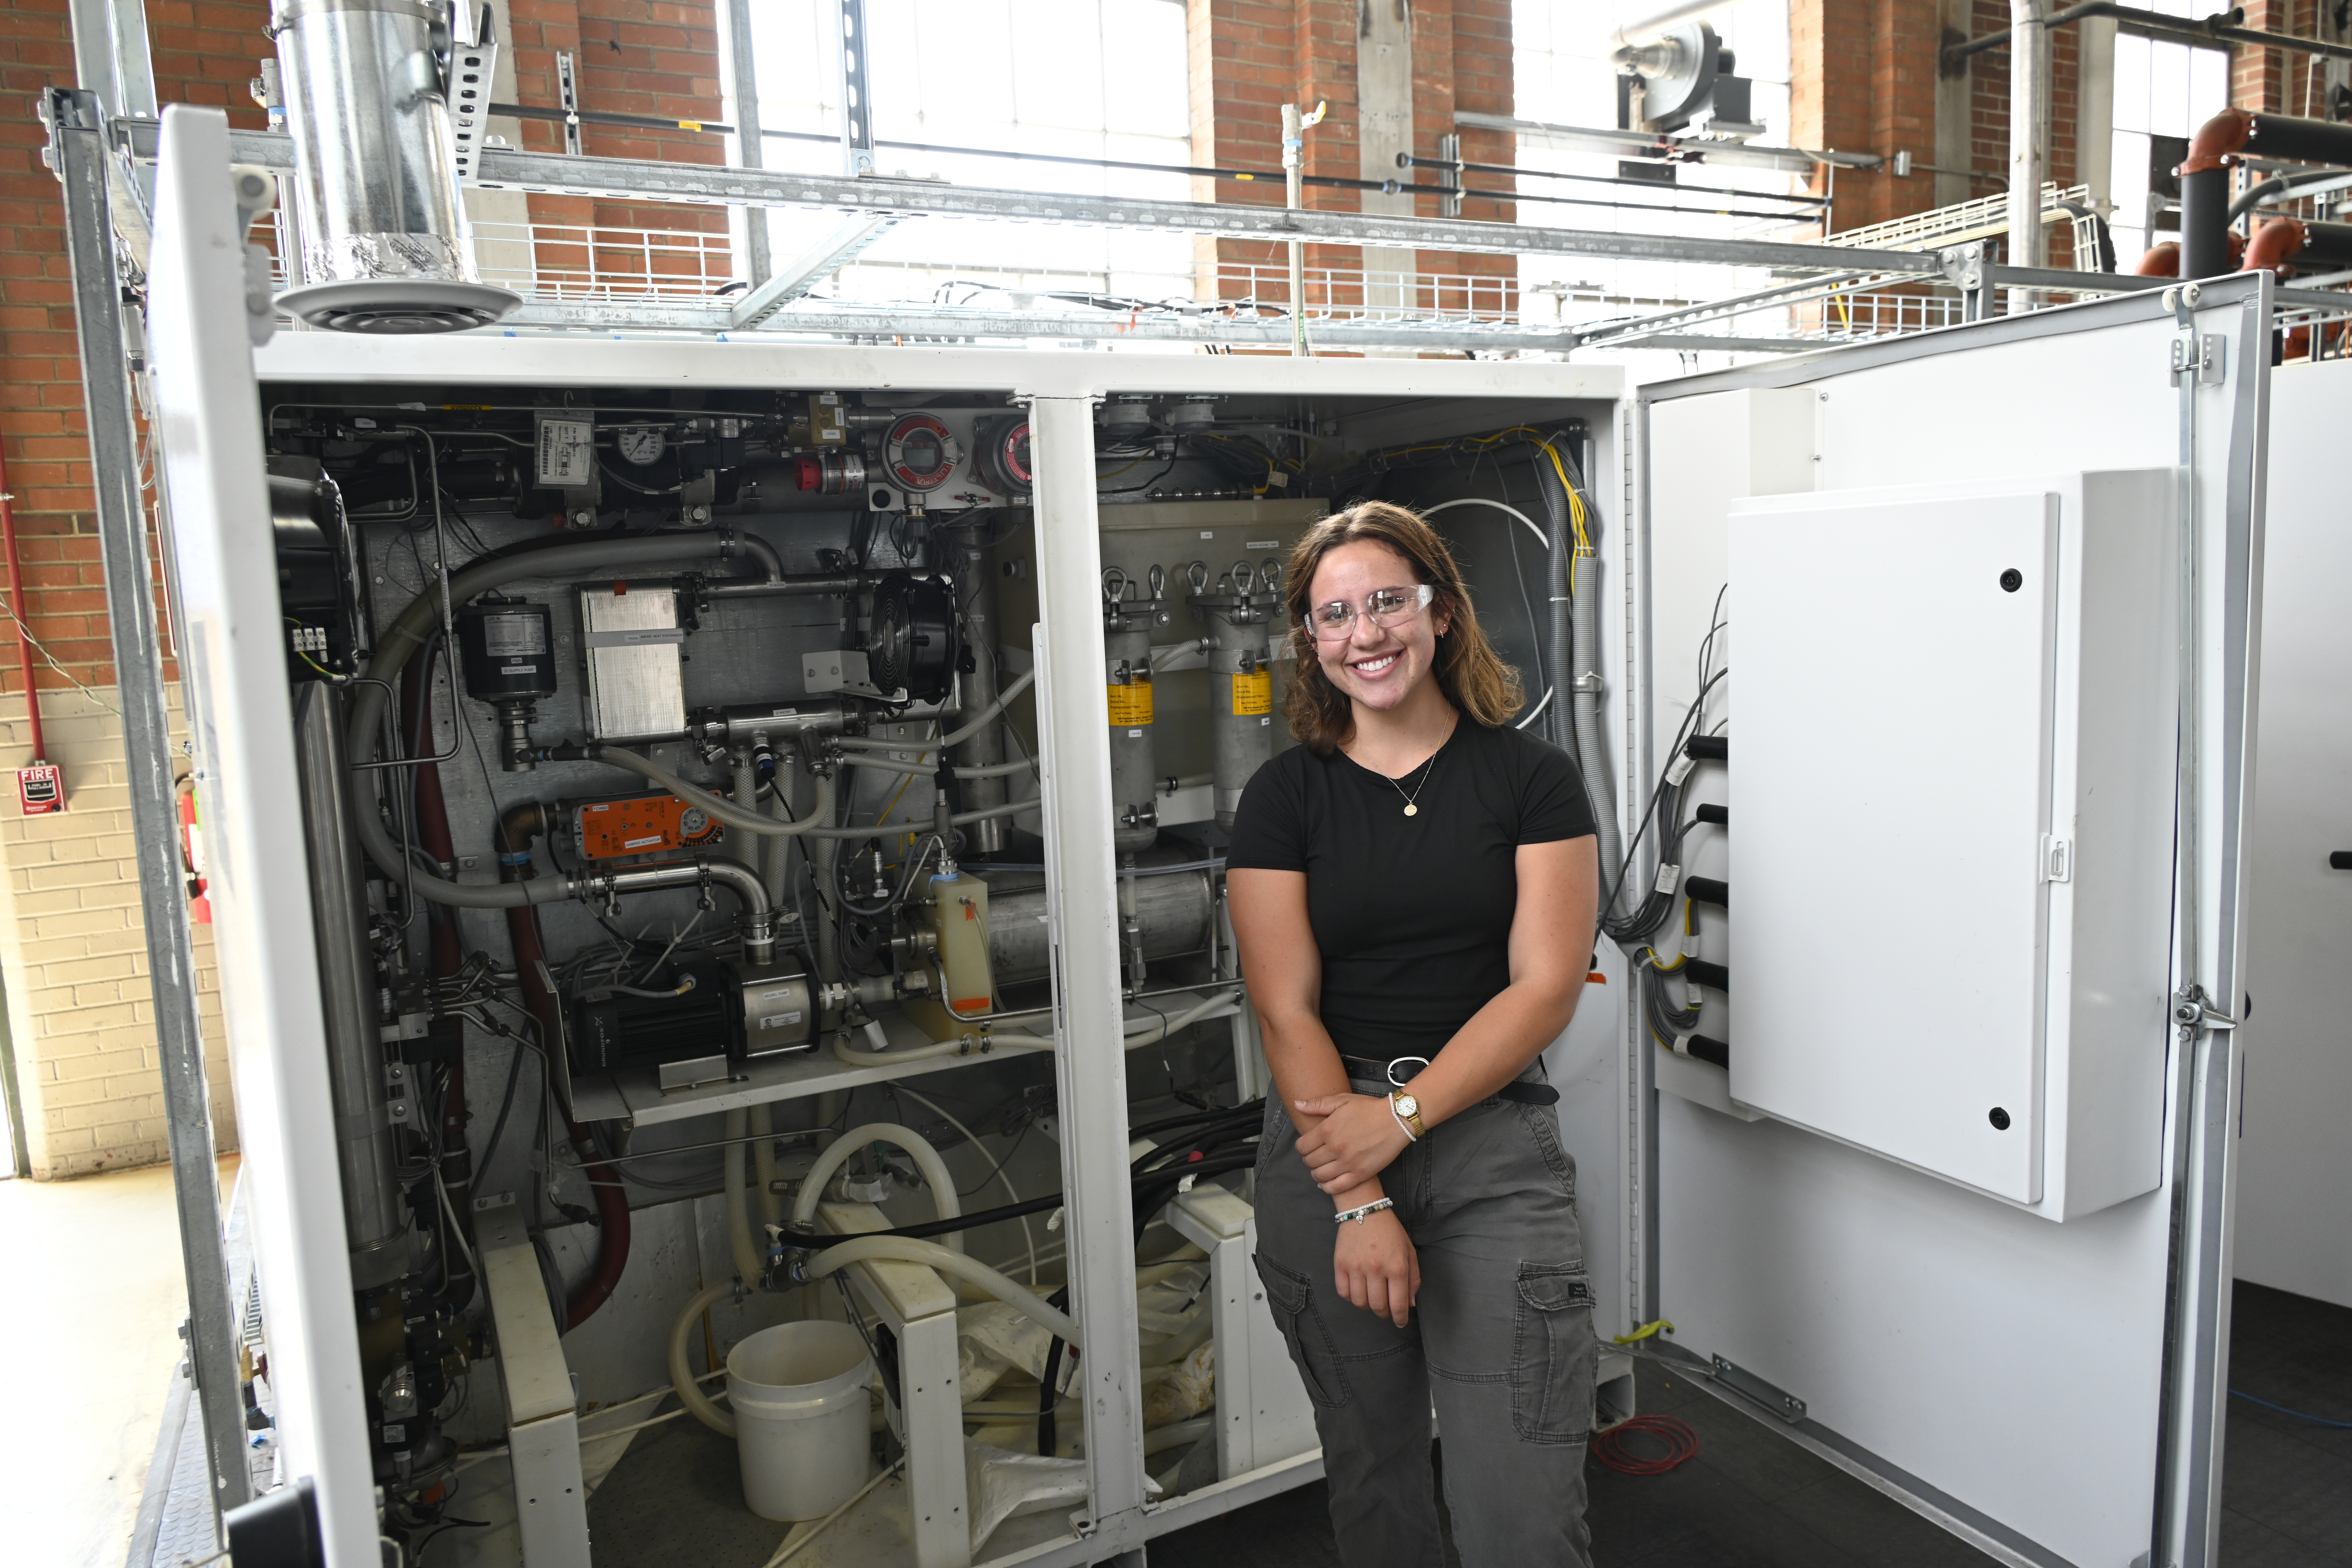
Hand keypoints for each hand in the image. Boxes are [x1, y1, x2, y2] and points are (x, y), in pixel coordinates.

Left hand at [1294, 1092, 1411, 1194]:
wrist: (1396, 1120)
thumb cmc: (1369, 1108)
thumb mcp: (1342, 1100)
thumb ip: (1318, 1104)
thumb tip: (1297, 1105)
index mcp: (1327, 1130)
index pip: (1302, 1146)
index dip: (1302, 1147)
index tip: (1308, 1146)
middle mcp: (1335, 1148)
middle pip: (1310, 1162)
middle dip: (1309, 1159)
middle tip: (1316, 1156)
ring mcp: (1347, 1163)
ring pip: (1320, 1176)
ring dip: (1317, 1173)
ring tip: (1321, 1168)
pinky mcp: (1360, 1174)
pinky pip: (1336, 1187)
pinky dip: (1327, 1187)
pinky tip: (1326, 1183)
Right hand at [1333, 1207, 1419, 1326]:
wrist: (1364, 1209)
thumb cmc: (1390, 1232)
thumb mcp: (1409, 1252)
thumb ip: (1413, 1279)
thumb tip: (1410, 1304)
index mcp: (1396, 1267)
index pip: (1398, 1304)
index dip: (1400, 1318)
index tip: (1400, 1322)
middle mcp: (1376, 1269)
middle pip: (1378, 1307)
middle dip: (1385, 1313)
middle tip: (1386, 1309)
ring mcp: (1356, 1267)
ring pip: (1360, 1302)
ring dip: (1368, 1306)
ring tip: (1372, 1298)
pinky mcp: (1340, 1264)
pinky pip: (1344, 1292)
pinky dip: (1351, 1297)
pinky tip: (1358, 1290)